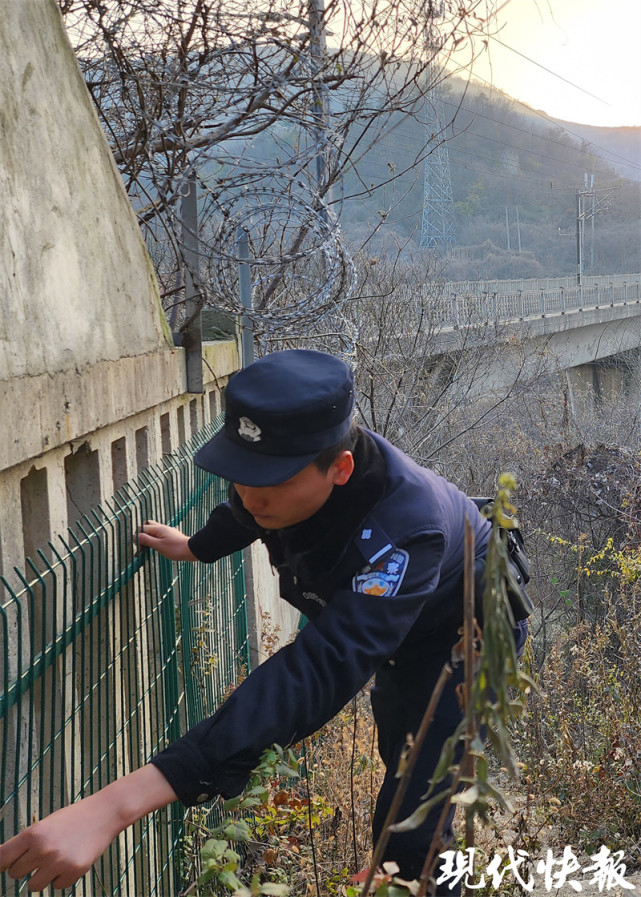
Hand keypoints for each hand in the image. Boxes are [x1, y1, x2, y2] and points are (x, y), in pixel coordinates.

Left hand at [0, 796, 121, 890]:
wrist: (104, 813)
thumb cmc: (72, 818)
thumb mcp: (45, 824)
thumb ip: (25, 843)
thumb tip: (3, 864)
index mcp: (33, 833)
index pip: (1, 858)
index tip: (1, 867)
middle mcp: (43, 849)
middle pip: (15, 874)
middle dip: (25, 867)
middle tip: (40, 855)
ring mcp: (59, 862)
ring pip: (33, 886)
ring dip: (42, 876)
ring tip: (56, 858)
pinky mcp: (74, 872)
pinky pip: (56, 886)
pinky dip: (62, 877)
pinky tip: (71, 859)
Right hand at [136, 520, 196, 561]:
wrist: (191, 550)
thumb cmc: (175, 549)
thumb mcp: (158, 545)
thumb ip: (146, 540)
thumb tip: (136, 536)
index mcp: (158, 529)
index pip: (141, 529)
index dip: (137, 538)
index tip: (139, 548)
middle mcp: (162, 528)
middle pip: (147, 526)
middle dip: (142, 535)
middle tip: (141, 546)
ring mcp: (167, 531)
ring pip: (153, 531)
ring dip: (148, 538)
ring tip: (146, 548)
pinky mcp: (171, 535)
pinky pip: (159, 535)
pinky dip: (155, 540)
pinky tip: (156, 547)